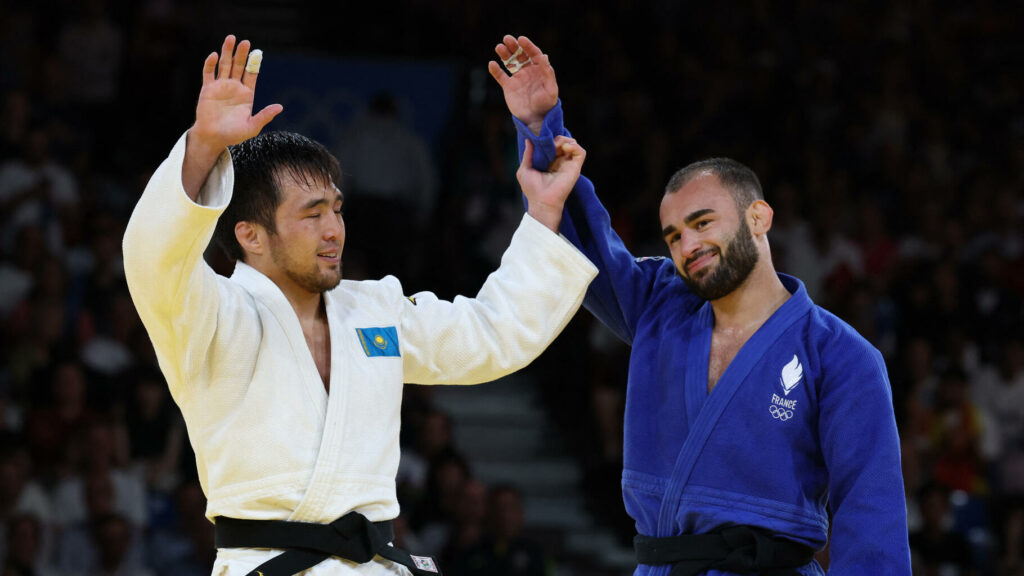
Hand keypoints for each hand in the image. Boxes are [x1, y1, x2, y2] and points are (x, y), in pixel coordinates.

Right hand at [191, 35, 282, 152]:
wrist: (213, 138)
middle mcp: (234, 87)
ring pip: (224, 65)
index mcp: (247, 94)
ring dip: (227, 52)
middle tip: (245, 42)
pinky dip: (210, 64)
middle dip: (241, 54)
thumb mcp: (252, 127)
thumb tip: (280, 107)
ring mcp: (221, 86)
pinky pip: (208, 73)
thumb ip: (264, 116)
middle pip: (239, 66)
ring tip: (230, 39)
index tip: (257, 52)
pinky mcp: (207, 89)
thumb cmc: (233, 134)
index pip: (251, 74)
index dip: (254, 64)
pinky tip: (214, 55)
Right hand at [487, 35, 557, 135]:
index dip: (528, 46)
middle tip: (507, 38)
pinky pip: (501, 76)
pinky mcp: (509, 86)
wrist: (535, 119)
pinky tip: (492, 64)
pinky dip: (496, 70)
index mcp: (540, 70)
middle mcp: (528, 71)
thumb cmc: (546, 105)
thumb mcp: (550, 90)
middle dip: (514, 46)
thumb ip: (548, 74)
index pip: (534, 54)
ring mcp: (518, 78)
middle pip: (520, 55)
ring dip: (504, 54)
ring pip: (510, 62)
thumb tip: (544, 56)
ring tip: (499, 47)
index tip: (521, 39)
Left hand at [520, 136, 585, 231]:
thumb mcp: (525, 169)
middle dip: (557, 138)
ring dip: (565, 140)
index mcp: (549, 162)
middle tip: (549, 144)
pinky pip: (581, 152)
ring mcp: (568, 164)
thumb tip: (528, 140)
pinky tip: (565, 148)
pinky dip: (575, 146)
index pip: (554, 144)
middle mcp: (560, 162)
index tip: (542, 140)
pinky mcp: (575, 168)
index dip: (550, 139)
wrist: (541, 202)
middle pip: (564, 142)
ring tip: (557, 146)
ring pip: (573, 144)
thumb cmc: (532, 189)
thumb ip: (528, 154)